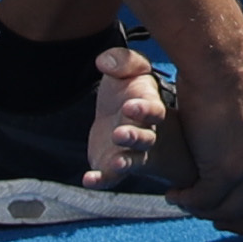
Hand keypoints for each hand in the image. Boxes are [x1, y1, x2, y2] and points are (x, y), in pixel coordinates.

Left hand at [88, 41, 176, 195]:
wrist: (120, 116)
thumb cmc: (128, 92)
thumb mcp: (126, 71)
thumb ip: (120, 61)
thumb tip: (102, 61)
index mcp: (149, 106)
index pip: (154, 110)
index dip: (145, 109)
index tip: (129, 105)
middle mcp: (145, 132)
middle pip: (146, 138)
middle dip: (135, 137)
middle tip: (120, 133)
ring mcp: (130, 152)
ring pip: (132, 160)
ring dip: (125, 162)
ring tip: (115, 162)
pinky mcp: (113, 167)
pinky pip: (110, 178)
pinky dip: (101, 180)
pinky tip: (88, 180)